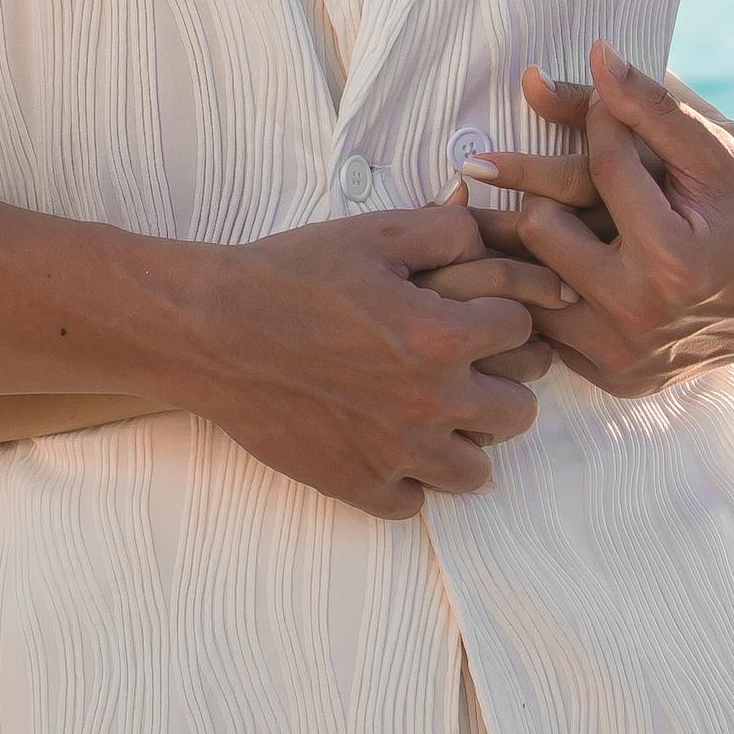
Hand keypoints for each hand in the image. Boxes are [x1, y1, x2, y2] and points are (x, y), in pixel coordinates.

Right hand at [169, 201, 547, 518]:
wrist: (210, 331)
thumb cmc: (289, 276)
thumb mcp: (372, 235)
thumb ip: (447, 230)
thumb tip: (492, 237)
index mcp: (442, 338)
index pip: (524, 333)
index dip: (502, 317)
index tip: (474, 316)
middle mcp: (431, 404)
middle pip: (519, 411)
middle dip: (500, 385)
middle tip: (463, 369)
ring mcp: (395, 453)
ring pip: (476, 471)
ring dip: (463, 441)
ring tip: (432, 416)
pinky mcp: (357, 484)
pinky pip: (414, 503)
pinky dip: (407, 480)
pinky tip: (386, 446)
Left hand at [460, 48, 733, 397]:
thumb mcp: (716, 151)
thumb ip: (654, 104)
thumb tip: (594, 52)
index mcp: (673, 260)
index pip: (599, 170)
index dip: (595, 123)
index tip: (595, 103)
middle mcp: (641, 317)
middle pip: (539, 228)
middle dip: (543, 188)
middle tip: (510, 168)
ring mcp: (623, 357)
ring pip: (527, 281)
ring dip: (522, 243)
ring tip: (501, 209)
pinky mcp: (610, 379)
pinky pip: (544, 326)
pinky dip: (540, 292)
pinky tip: (539, 263)